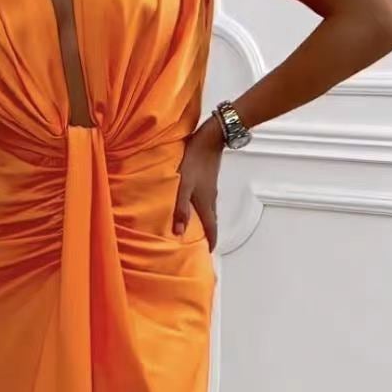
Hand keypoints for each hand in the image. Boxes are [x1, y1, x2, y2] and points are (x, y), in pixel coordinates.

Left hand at [172, 116, 223, 246]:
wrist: (210, 139)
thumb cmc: (195, 161)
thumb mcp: (184, 186)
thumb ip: (181, 208)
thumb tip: (179, 233)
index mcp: (206, 203)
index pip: (211, 228)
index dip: (210, 242)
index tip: (208, 253)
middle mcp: (211, 198)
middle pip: (212, 221)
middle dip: (208, 234)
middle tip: (201, 244)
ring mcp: (211, 189)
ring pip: (209, 210)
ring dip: (204, 221)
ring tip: (195, 228)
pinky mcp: (208, 180)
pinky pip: (206, 201)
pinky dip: (201, 208)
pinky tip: (192, 204)